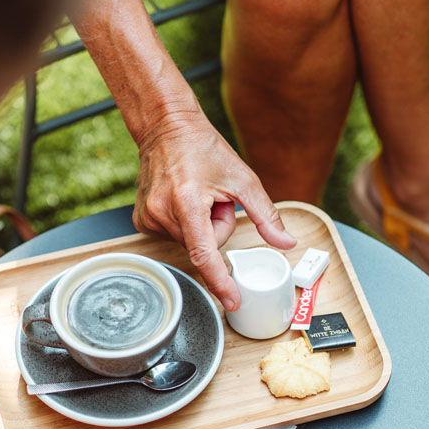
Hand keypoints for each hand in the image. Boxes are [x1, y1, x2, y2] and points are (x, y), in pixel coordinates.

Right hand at [134, 109, 295, 309]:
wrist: (167, 128)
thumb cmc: (203, 149)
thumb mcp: (243, 179)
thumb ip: (267, 215)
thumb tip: (286, 243)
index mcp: (188, 202)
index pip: (204, 254)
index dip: (220, 281)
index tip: (231, 300)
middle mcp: (163, 212)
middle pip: (204, 246)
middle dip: (215, 227)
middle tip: (213, 198)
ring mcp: (148, 217)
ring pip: (189, 242)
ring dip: (199, 225)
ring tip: (195, 195)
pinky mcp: (142, 220)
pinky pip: (174, 236)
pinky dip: (183, 223)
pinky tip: (181, 200)